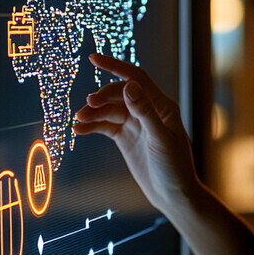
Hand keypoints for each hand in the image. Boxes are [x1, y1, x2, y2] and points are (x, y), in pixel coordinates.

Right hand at [73, 53, 198, 211]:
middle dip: (102, 97)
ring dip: (93, 113)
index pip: (135, 78)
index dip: (115, 66)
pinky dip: (92, 126)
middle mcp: (147, 110)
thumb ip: (144, 112)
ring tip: (79, 120)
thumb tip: (129, 85)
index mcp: (161, 105)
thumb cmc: (175, 167)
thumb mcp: (160, 139)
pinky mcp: (125, 137)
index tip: (94, 58)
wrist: (173, 196)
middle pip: (118, 94)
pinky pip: (105, 126)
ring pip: (109, 110)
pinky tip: (78, 129)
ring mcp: (135, 123)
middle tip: (87, 106)